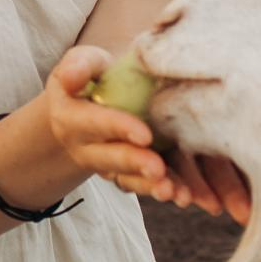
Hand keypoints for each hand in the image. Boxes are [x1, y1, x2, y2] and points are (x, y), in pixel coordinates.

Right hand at [39, 52, 252, 222]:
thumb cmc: (87, 79)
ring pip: (129, 180)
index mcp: (74, 118)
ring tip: (176, 194)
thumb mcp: (79, 64)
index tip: (145, 135)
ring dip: (151, 188)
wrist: (80, 111)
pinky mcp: (129, 173)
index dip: (119, 128)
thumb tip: (73, 76)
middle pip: (112, 159)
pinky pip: (145, 186)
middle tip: (159, 171)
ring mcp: (109, 165)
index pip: (96, 123)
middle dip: (136, 164)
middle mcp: (88, 148)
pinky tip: (187, 196)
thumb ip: (79, 66)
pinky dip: (166, 191)